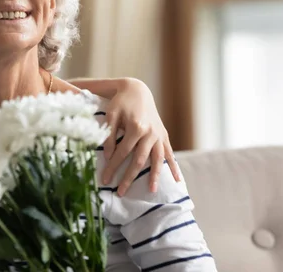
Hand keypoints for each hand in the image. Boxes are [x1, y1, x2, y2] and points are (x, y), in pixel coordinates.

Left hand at [100, 78, 179, 195]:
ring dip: (155, 176)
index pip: (122, 153)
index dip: (112, 167)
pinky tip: (177, 180)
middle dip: (129, 178)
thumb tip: (107, 156)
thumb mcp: (111, 115)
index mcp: (136, 127)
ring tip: (152, 191)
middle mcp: (150, 133)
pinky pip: (169, 153)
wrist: (137, 90)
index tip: (104, 179)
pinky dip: (173, 167)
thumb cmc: (121, 102)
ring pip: (157, 159)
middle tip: (120, 192)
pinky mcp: (164, 135)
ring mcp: (159, 135)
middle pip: (139, 160)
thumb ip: (109, 135)